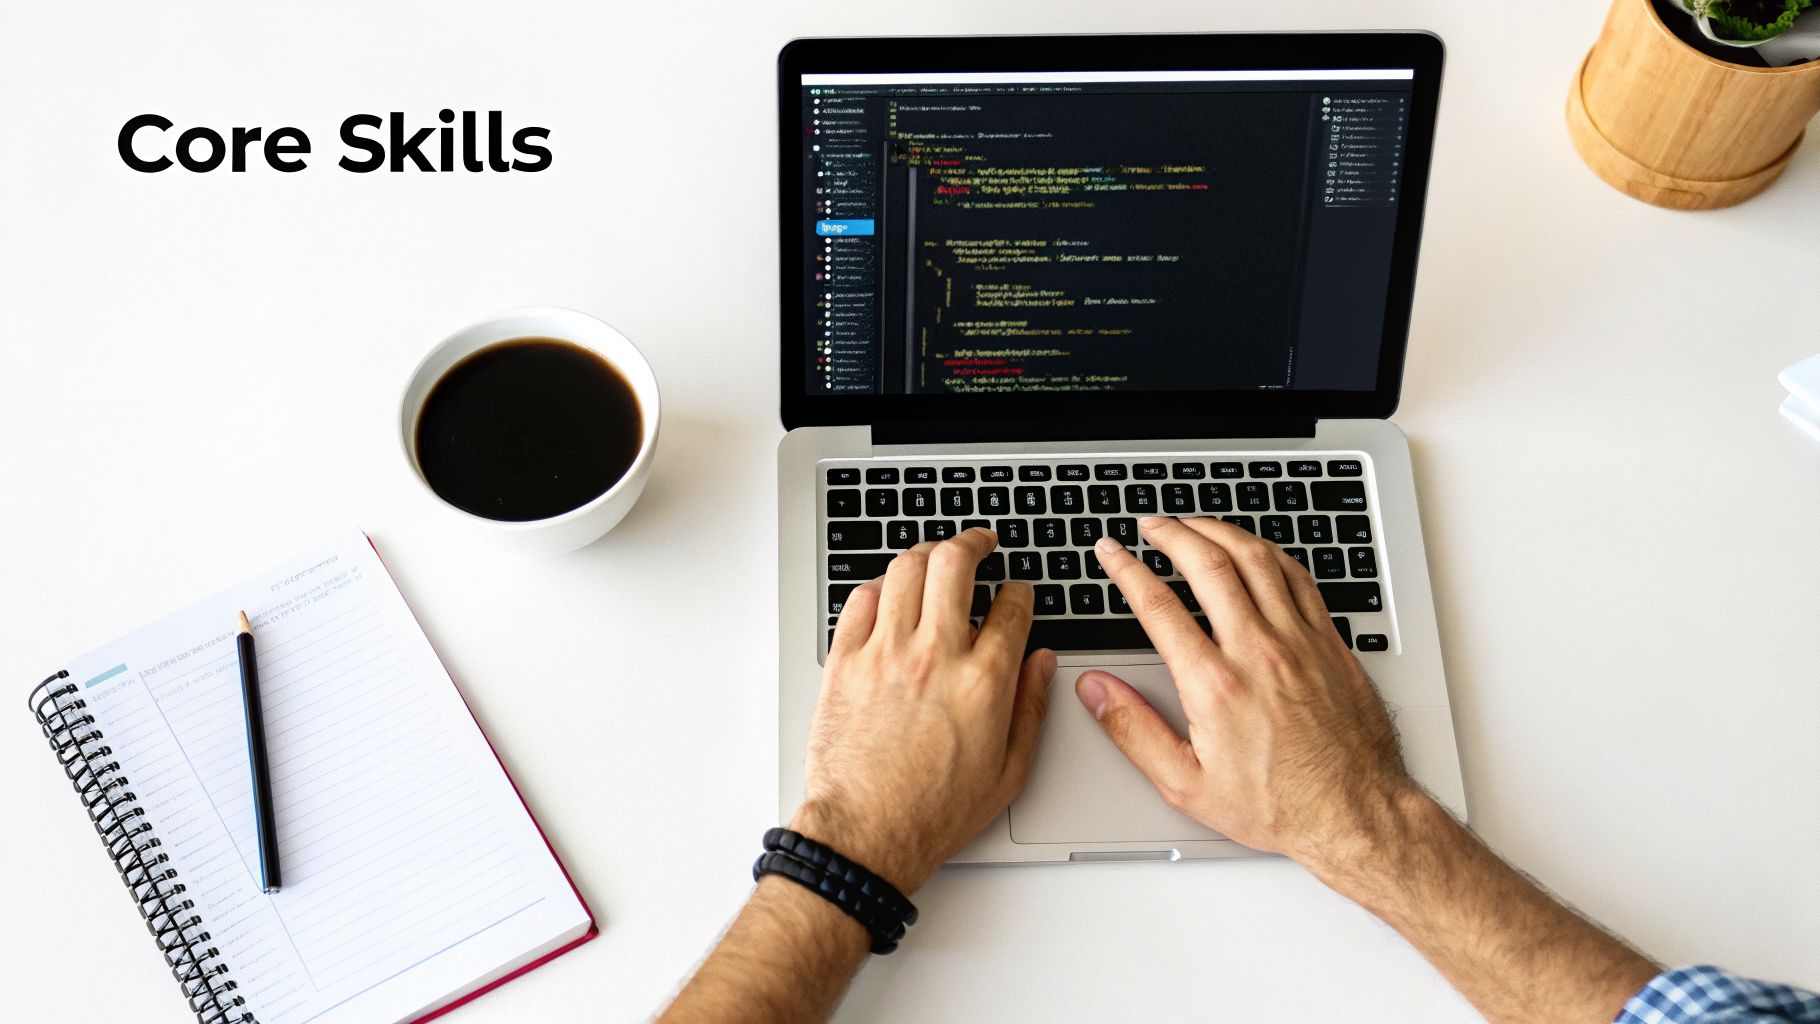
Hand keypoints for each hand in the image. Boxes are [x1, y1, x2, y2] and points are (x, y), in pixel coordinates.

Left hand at [794, 528, 1055, 892]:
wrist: (867, 833)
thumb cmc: (933, 812)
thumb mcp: (1009, 771)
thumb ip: (1031, 708)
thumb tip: (1042, 664)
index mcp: (984, 680)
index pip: (1011, 607)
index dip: (1020, 592)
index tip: (1018, 593)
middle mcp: (935, 655)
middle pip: (955, 563)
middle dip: (973, 542)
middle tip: (980, 542)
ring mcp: (885, 653)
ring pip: (906, 568)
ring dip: (926, 553)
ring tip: (935, 557)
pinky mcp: (845, 661)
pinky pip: (861, 599)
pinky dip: (879, 586)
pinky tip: (890, 592)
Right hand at [1077, 516, 1416, 868]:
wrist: (1354, 813)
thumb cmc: (1278, 805)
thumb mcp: (1186, 783)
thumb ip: (1133, 730)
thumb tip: (1095, 691)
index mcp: (1214, 685)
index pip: (1158, 606)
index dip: (1126, 569)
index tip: (1111, 552)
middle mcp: (1257, 652)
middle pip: (1207, 565)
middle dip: (1171, 534)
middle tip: (1150, 524)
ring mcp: (1299, 642)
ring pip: (1256, 560)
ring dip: (1218, 531)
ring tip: (1194, 524)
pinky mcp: (1329, 643)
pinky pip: (1298, 578)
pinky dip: (1268, 553)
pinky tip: (1253, 549)